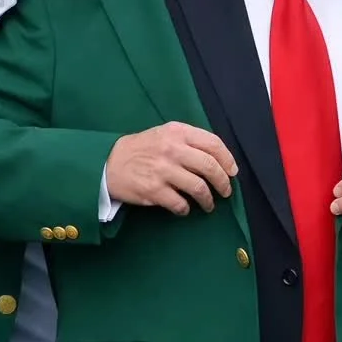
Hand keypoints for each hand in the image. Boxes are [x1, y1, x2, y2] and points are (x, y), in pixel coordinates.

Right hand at [105, 122, 237, 215]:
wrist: (109, 162)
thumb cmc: (141, 148)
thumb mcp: (164, 134)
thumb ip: (189, 141)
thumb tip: (218, 159)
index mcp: (177, 132)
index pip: (213, 144)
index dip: (228, 160)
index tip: (232, 172)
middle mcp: (172, 149)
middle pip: (210, 167)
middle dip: (223, 183)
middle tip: (225, 192)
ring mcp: (163, 171)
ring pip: (199, 188)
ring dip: (208, 200)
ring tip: (208, 204)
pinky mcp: (154, 191)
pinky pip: (180, 204)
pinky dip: (186, 209)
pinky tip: (184, 208)